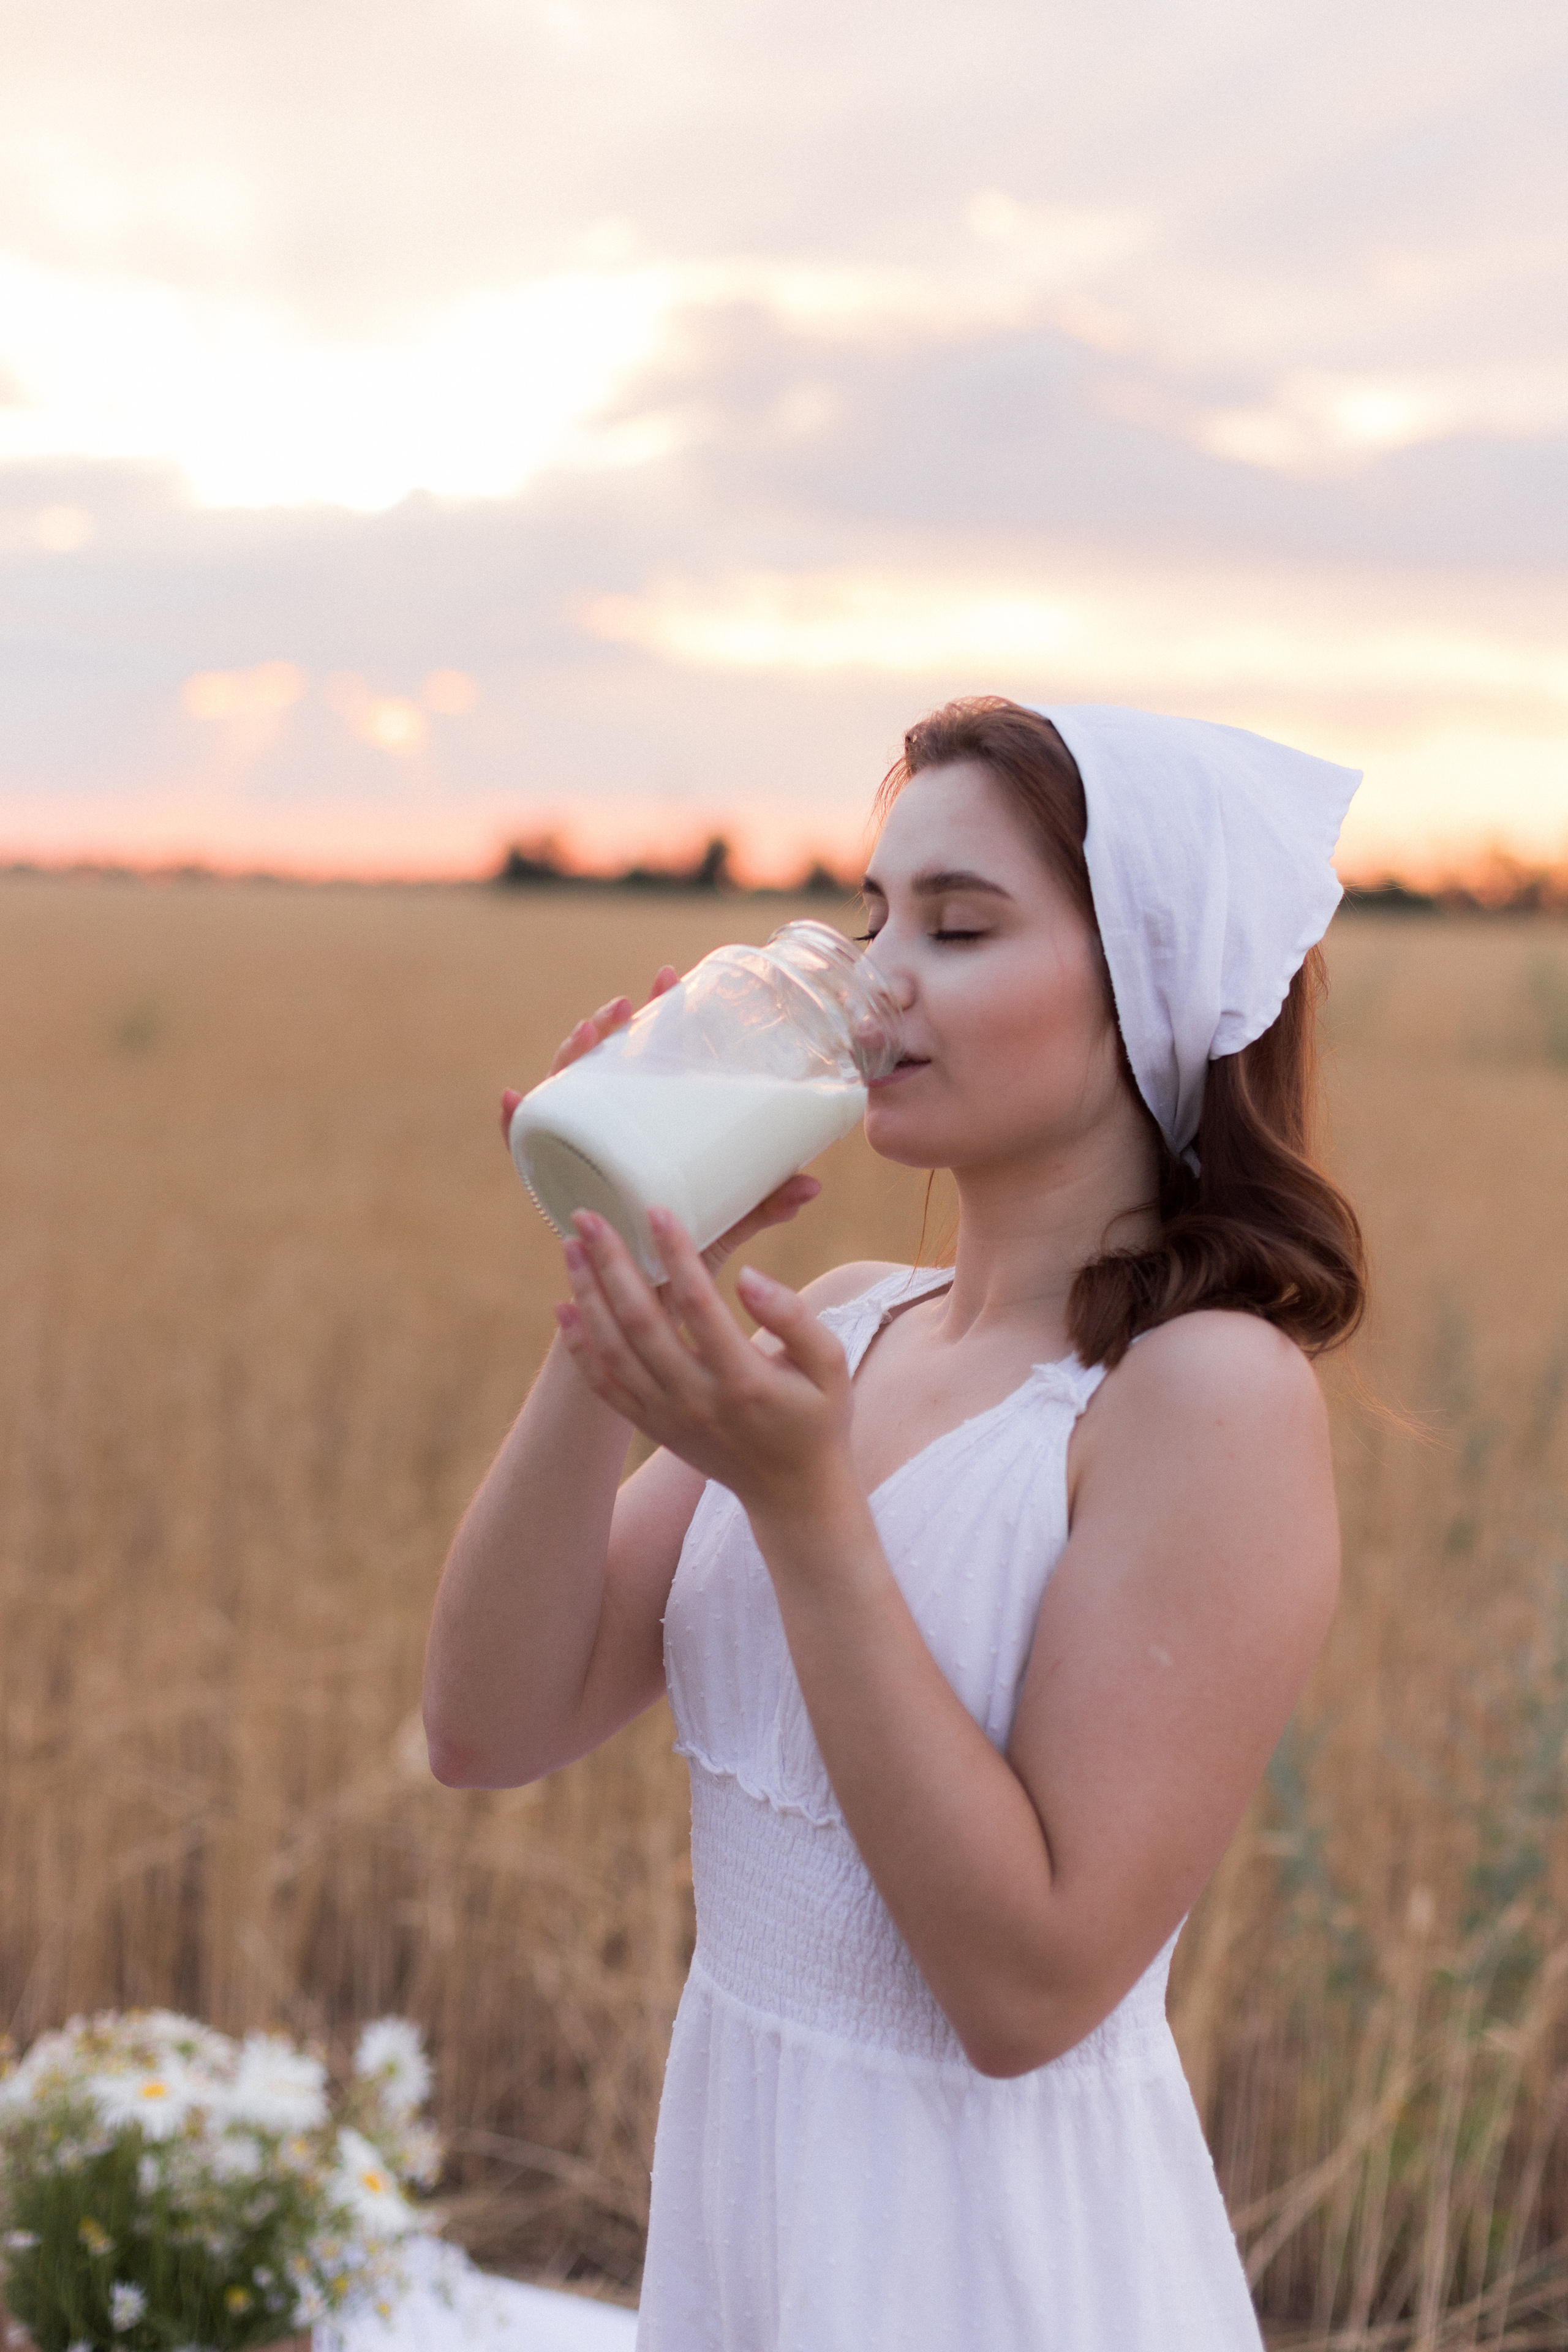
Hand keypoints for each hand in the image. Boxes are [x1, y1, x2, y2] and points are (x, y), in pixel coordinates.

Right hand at [499, 967, 821, 1270]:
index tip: (670, 979)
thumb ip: (762, 1206)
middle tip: (628, 1003)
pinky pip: (526, 1156)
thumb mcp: (725, 1226)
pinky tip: (512, 1099)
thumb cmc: (680, 1267)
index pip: (647, 1064)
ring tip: (585, 1032)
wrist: (642, 1326)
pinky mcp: (556, 1194)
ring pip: (564, 1098)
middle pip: (603, 1069)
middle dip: (610, 1028)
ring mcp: (579, 1161)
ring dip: (567, 1059)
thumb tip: (814, 1183)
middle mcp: (609, 1140)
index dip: (655, 1020)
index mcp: (647, 1136)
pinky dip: (512, 1127)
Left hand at [554, 1205, 854, 1518]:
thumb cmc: (817, 1418)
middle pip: (641, 1323)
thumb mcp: (832, 1365)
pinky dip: (579, 1347)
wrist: (793, 1494)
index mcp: (743, 1379)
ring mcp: (668, 1417)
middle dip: (611, 1264)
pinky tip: (564, 1308)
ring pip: (613, 1351)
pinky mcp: (652, 1427)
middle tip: (589, 1215)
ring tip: (570, 1246)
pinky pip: (604, 1386)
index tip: (657, 1210)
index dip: (677, 1255)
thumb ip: (795, 1317)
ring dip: (587, 1295)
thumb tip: (748, 1276)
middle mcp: (697, 1400)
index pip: (700, 1305)